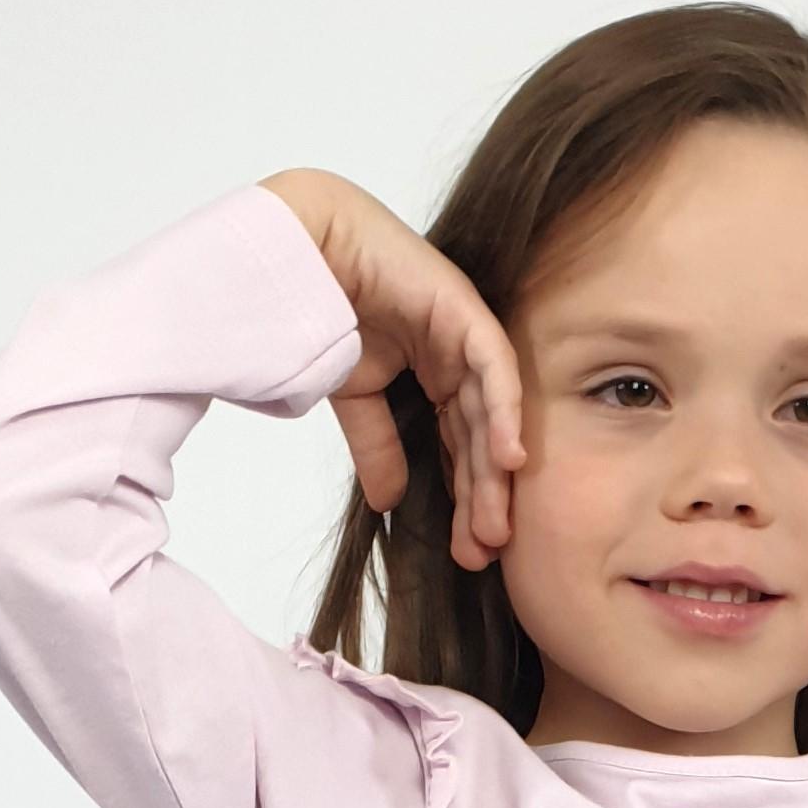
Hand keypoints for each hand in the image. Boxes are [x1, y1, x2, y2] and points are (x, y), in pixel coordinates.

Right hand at [259, 169, 523, 568]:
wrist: (299, 255)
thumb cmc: (321, 312)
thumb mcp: (354, 400)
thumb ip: (379, 447)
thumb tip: (390, 503)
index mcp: (436, 374)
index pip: (459, 445)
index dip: (464, 498)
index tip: (465, 551)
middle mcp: (458, 357)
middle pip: (480, 437)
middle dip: (483, 497)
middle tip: (484, 552)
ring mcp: (464, 331)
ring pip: (492, 412)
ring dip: (494, 471)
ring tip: (494, 525)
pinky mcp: (464, 309)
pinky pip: (495, 368)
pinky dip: (504, 413)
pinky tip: (508, 460)